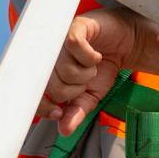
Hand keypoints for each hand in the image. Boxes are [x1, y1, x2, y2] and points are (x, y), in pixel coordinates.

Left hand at [38, 7, 153, 135]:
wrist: (125, 43)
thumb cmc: (102, 67)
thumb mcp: (90, 96)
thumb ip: (76, 112)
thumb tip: (65, 130)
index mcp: (46, 73)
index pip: (33, 94)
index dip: (45, 107)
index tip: (59, 112)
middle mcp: (47, 56)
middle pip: (54, 85)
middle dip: (76, 89)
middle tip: (85, 79)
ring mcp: (58, 40)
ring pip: (65, 68)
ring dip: (87, 72)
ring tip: (92, 64)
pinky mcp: (73, 27)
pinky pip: (74, 45)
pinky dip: (89, 57)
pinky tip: (95, 55)